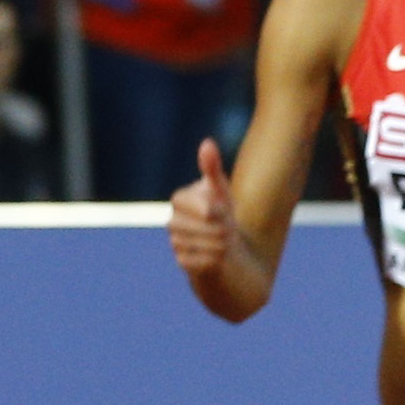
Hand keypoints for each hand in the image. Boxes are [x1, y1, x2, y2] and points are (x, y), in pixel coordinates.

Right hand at [166, 138, 238, 278]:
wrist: (222, 245)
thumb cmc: (221, 213)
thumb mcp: (221, 190)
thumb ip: (212, 168)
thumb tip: (207, 143)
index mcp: (180, 200)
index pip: (195, 205)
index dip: (212, 210)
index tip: (225, 211)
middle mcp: (173, 221)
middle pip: (201, 226)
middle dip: (220, 228)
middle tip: (231, 229)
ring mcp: (175, 242)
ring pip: (201, 244)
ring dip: (220, 244)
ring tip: (226, 241)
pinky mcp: (181, 261)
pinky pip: (199, 261)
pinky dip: (214, 259)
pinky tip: (219, 255)